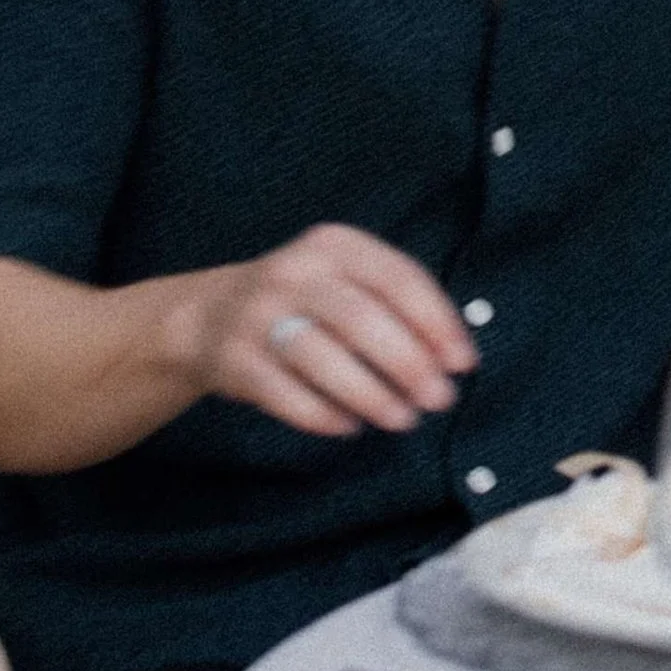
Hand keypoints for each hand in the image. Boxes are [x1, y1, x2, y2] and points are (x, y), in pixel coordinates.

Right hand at [169, 225, 479, 439]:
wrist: (207, 315)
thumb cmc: (305, 303)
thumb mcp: (347, 281)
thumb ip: (398, 307)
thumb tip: (454, 358)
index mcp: (335, 245)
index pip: (398, 278)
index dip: (437, 323)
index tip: (463, 363)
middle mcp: (294, 272)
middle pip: (361, 319)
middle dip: (409, 364)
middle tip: (439, 399)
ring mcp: (257, 314)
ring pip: (322, 358)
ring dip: (372, 395)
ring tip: (402, 419)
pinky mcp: (234, 359)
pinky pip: (284, 394)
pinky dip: (323, 415)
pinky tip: (350, 425)